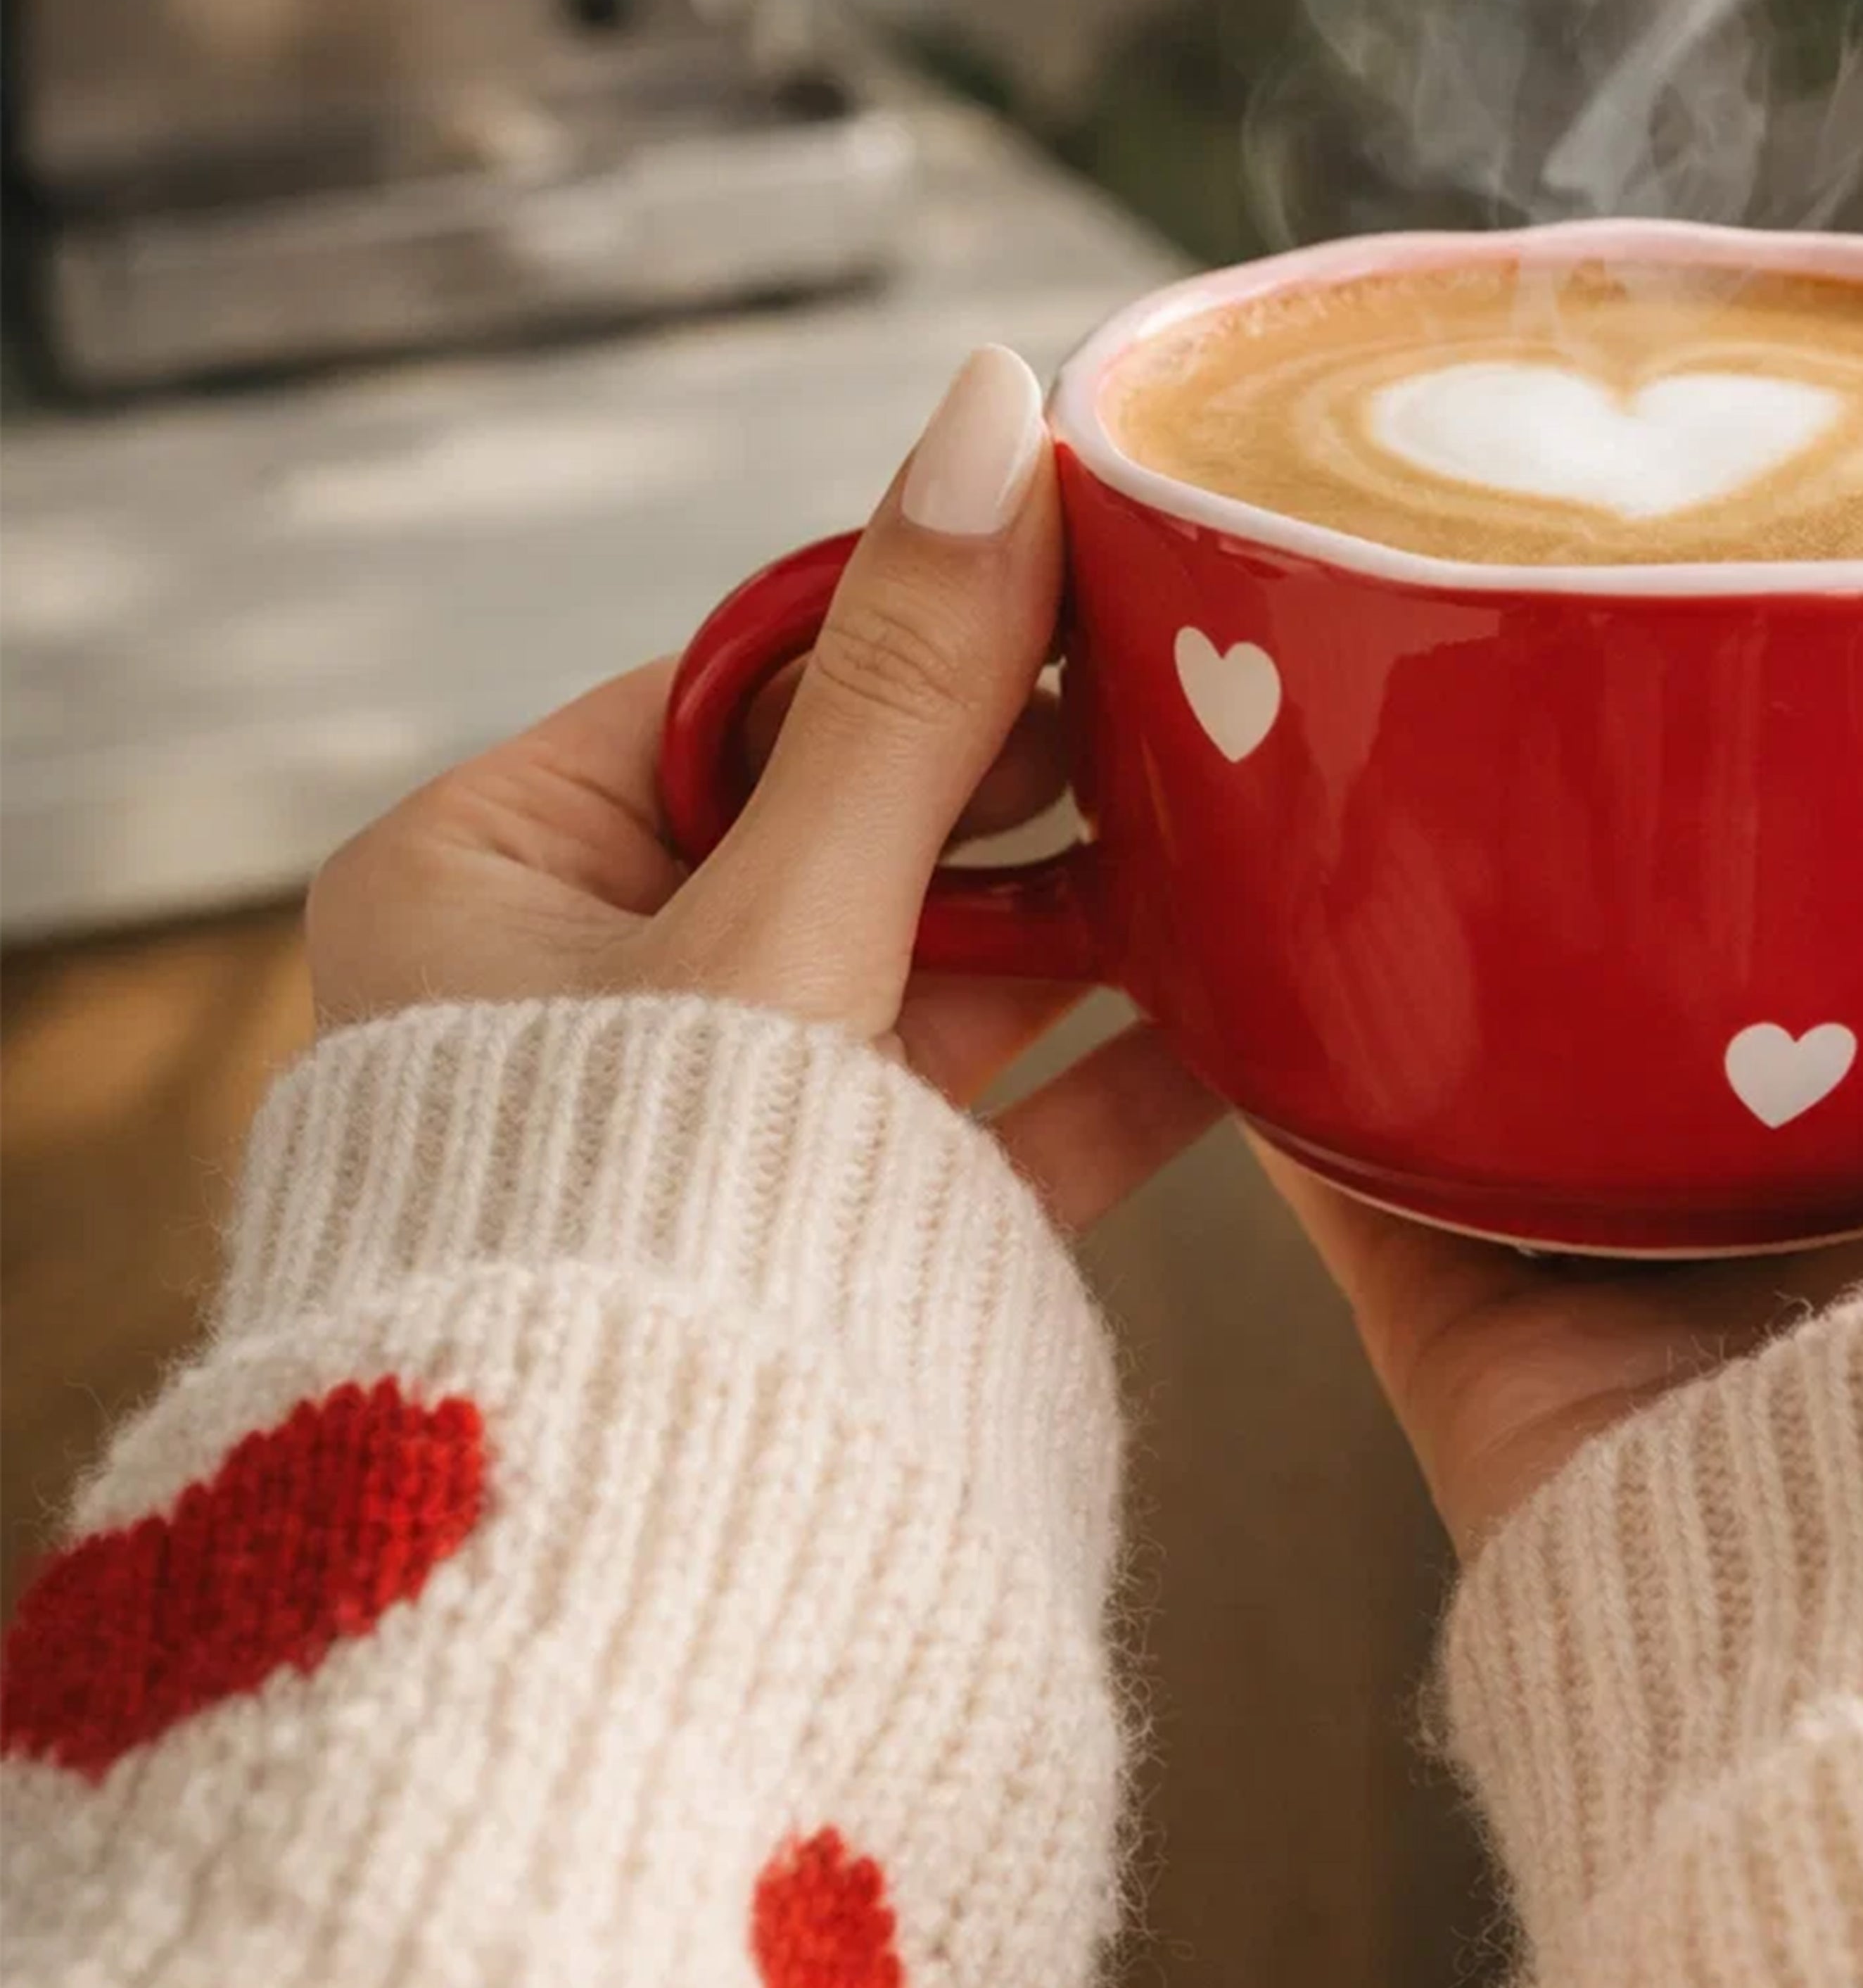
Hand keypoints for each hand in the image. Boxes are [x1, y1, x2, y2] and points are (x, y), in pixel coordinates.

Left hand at [306, 347, 1221, 1235]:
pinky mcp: (833, 1237)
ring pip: (937, 968)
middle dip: (1030, 779)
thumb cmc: (642, 1225)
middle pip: (855, 823)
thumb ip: (907, 690)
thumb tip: (994, 410)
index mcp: (487, 880)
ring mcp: (720, 1120)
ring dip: (1091, 917)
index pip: (741, 684)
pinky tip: (1249, 1012)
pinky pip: (987, 1114)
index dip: (926, 624)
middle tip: (1197, 692)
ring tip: (1247, 831)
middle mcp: (585, 992)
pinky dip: (1112, 1068)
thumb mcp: (782, 924)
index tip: (1094, 565)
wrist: (652, 1577)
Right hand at [1260, 642, 1862, 1550]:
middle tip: (1572, 623)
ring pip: (1511, 1057)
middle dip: (1637, 831)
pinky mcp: (1483, 1332)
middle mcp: (1818, 1212)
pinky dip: (1304, 1056)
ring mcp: (1635, 1277)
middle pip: (1695, 978)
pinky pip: (1362, 1168)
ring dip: (1449, 918)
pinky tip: (1259, 905)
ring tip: (1390, 725)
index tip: (1820, 599)